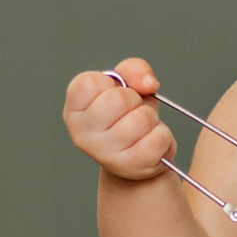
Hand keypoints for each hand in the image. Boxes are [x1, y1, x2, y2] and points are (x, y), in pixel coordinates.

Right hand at [63, 60, 175, 181]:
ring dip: (150, 119)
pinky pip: (158, 138)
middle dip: (134, 100)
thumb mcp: (126, 84)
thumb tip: (148, 83)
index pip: (89, 83)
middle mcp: (82, 134)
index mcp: (74, 111)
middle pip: (118, 99)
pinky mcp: (130, 166)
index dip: (110, 84)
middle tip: (130, 112)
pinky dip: (162, 135)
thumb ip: (134, 69)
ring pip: (141, 119)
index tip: (110, 95)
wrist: (136, 156)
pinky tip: (149, 142)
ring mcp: (104, 154)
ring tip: (141, 128)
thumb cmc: (126, 116)